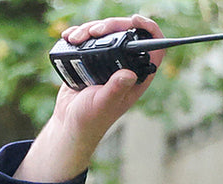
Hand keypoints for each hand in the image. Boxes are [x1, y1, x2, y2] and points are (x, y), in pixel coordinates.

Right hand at [16, 13, 163, 182]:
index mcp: (137, 75)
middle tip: (95, 31)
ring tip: (75, 38)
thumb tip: (128, 73)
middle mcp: (125, 65)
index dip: (149, 29)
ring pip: (106, 33)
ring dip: (89, 29)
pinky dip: (78, 34)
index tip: (134, 20)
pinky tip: (69, 36)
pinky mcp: (90, 60)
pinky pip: (88, 40)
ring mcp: (107, 61)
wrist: (69, 123)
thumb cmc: (90, 119)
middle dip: (110, 26)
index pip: (153, 46)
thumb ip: (116, 88)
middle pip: (126, 32)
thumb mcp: (104, 103)